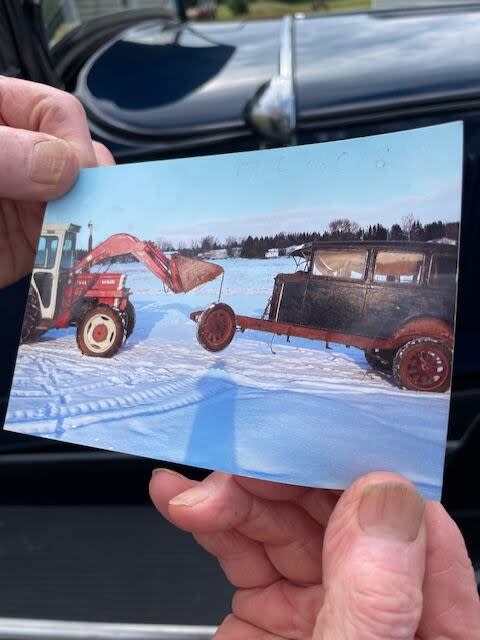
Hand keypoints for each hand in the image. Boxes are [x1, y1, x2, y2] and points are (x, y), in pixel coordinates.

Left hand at [0, 77, 113, 288]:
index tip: (71, 177)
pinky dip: (79, 261)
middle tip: (89, 212)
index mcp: (1, 116)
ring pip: (83, 207)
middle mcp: (21, 159)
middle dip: (91, 188)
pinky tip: (84, 266)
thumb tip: (64, 166)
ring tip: (103, 242)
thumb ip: (2, 152)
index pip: (59, 114)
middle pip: (81, 161)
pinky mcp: (26, 246)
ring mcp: (26, 203)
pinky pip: (66, 250)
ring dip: (94, 226)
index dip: (73, 144)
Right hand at [150, 470, 479, 638]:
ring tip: (193, 495)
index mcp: (432, 632)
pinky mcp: (272, 609)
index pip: (415, 527)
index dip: (365, 473)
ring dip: (238, 496)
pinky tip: (182, 501)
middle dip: (283, 482)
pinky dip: (213, 518)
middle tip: (235, 470)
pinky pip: (248, 544)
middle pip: (343, 510)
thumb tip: (388, 503)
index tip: (316, 441)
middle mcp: (383, 612)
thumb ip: (376, 607)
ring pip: (290, 519)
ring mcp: (325, 606)